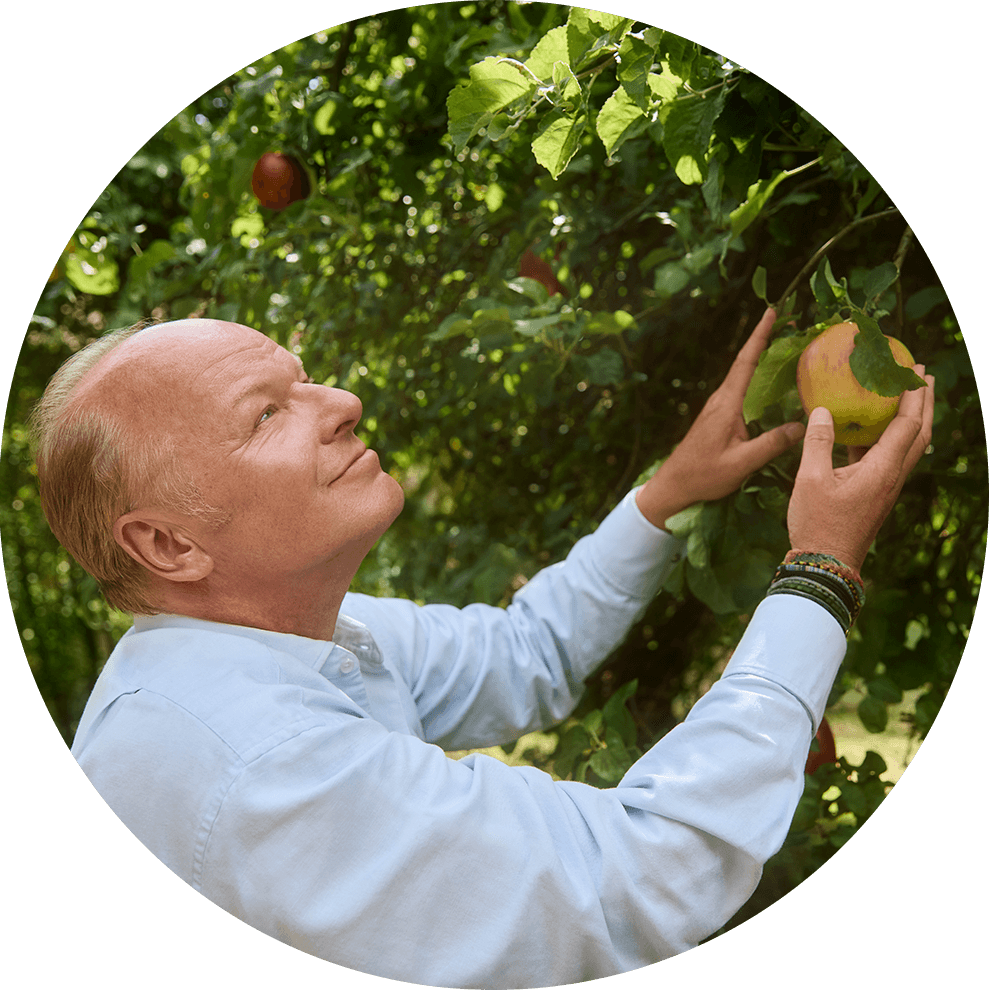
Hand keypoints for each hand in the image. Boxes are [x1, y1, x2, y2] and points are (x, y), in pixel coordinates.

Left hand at [636, 307, 805, 529]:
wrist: (674, 485)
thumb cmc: (703, 475)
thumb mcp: (741, 463)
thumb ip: (772, 444)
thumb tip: (804, 426)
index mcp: (727, 404)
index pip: (746, 362)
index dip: (760, 335)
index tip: (772, 311)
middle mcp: (721, 399)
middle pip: (746, 362)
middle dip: (767, 340)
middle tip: (791, 321)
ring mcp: (719, 407)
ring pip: (744, 375)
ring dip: (763, 358)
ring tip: (787, 345)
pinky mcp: (719, 416)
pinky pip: (742, 390)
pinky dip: (758, 379)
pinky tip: (772, 383)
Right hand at [787, 365, 934, 574]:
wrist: (826, 565)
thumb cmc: (818, 523)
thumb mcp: (810, 480)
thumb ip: (817, 442)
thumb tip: (821, 409)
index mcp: (882, 469)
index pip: (907, 424)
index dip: (912, 395)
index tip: (914, 370)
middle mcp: (892, 477)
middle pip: (920, 434)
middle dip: (924, 403)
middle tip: (923, 376)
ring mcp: (886, 487)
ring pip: (909, 447)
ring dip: (912, 419)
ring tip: (906, 397)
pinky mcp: (876, 495)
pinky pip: (891, 458)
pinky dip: (890, 437)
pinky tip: (873, 431)